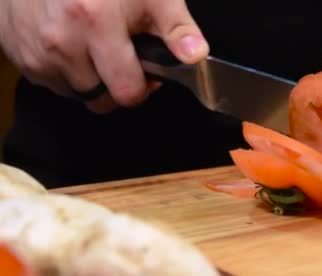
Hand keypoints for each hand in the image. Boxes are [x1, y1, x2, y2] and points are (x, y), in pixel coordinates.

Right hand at [0, 0, 207, 112]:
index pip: (126, 91)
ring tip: (93, 45)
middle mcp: (61, 40)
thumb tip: (195, 56)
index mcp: (96, 22)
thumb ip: (175, 26)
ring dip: (89, 79)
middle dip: (115, 84)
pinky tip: (70, 44)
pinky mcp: (18, 54)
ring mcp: (36, 50)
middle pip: (100, 98)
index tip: (144, 71)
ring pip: (75, 93)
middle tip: (118, 55)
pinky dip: (63, 71)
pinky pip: (50, 82)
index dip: (142, 87)